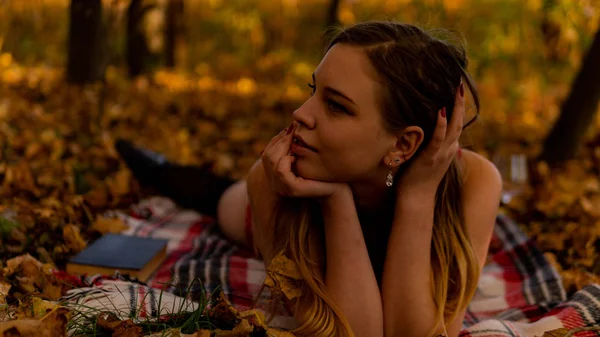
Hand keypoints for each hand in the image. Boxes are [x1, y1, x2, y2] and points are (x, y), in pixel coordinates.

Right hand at [261, 123, 347, 197]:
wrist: (336, 187)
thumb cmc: (321, 170)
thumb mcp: (304, 155)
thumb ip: (294, 146)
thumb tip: (290, 126)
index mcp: (275, 176)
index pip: (267, 153)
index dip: (277, 140)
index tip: (289, 129)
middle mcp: (275, 184)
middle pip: (267, 156)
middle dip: (280, 141)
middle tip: (292, 130)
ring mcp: (282, 188)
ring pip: (272, 162)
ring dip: (283, 147)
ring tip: (295, 141)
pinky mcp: (293, 190)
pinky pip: (282, 171)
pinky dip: (287, 159)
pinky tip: (295, 156)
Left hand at [396, 83, 464, 197]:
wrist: (416, 199)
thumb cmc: (417, 179)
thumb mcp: (427, 159)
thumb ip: (430, 146)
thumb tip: (425, 132)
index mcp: (448, 149)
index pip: (456, 123)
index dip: (458, 107)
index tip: (457, 89)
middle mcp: (449, 149)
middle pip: (458, 121)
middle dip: (460, 101)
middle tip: (460, 82)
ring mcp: (442, 153)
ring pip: (453, 127)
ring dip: (455, 107)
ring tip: (456, 89)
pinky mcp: (431, 157)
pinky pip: (438, 139)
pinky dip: (441, 125)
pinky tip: (441, 111)